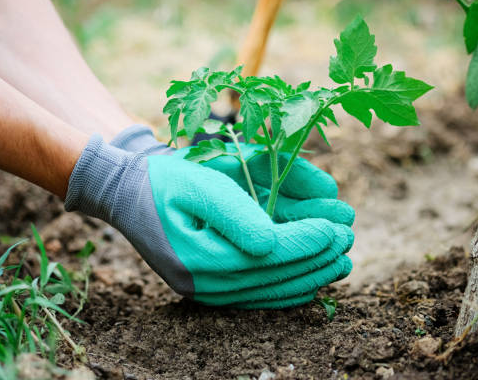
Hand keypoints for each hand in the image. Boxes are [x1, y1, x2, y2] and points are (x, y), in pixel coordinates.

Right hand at [66, 133, 352, 307]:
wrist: (128, 194)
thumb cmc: (166, 181)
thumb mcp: (199, 183)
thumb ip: (235, 212)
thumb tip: (274, 243)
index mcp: (199, 255)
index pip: (268, 254)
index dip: (306, 242)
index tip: (337, 229)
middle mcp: (204, 282)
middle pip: (274, 277)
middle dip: (316, 259)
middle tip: (349, 241)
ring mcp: (206, 290)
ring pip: (269, 290)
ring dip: (308, 276)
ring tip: (342, 262)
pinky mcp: (208, 289)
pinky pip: (255, 297)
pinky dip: (286, 290)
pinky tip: (311, 283)